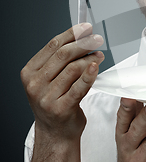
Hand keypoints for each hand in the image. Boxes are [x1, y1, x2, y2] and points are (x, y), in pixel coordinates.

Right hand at [20, 23, 103, 140]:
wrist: (55, 133)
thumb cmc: (56, 103)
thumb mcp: (50, 79)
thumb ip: (61, 60)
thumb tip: (82, 35)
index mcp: (30, 72)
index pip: (52, 46)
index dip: (72, 34)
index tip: (86, 27)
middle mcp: (35, 84)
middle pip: (63, 55)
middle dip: (83, 43)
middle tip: (97, 39)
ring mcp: (46, 97)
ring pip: (72, 69)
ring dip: (89, 59)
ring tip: (99, 56)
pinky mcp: (61, 108)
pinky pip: (78, 87)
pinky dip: (89, 75)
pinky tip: (96, 67)